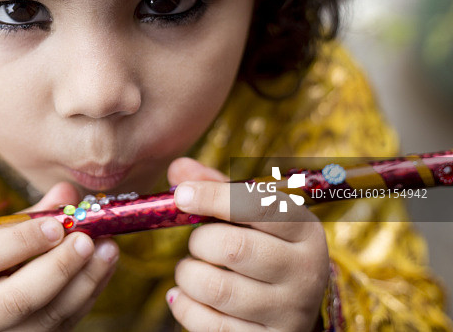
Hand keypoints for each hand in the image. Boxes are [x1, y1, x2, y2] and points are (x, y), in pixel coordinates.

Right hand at [0, 182, 118, 330]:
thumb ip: (24, 217)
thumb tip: (67, 193)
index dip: (21, 241)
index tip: (56, 224)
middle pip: (17, 299)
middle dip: (58, 268)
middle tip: (86, 240)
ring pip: (47, 318)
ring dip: (84, 282)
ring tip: (107, 249)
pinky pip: (62, 325)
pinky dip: (87, 294)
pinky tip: (103, 266)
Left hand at [166, 158, 328, 331]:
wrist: (292, 306)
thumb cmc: (264, 247)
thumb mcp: (251, 213)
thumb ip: (217, 188)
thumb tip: (179, 169)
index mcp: (305, 230)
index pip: (257, 205)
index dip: (212, 197)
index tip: (180, 194)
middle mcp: (306, 272)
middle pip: (233, 248)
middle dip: (198, 241)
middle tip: (196, 243)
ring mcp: (289, 312)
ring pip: (216, 288)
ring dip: (188, 274)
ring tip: (191, 269)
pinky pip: (210, 325)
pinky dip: (184, 305)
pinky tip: (185, 295)